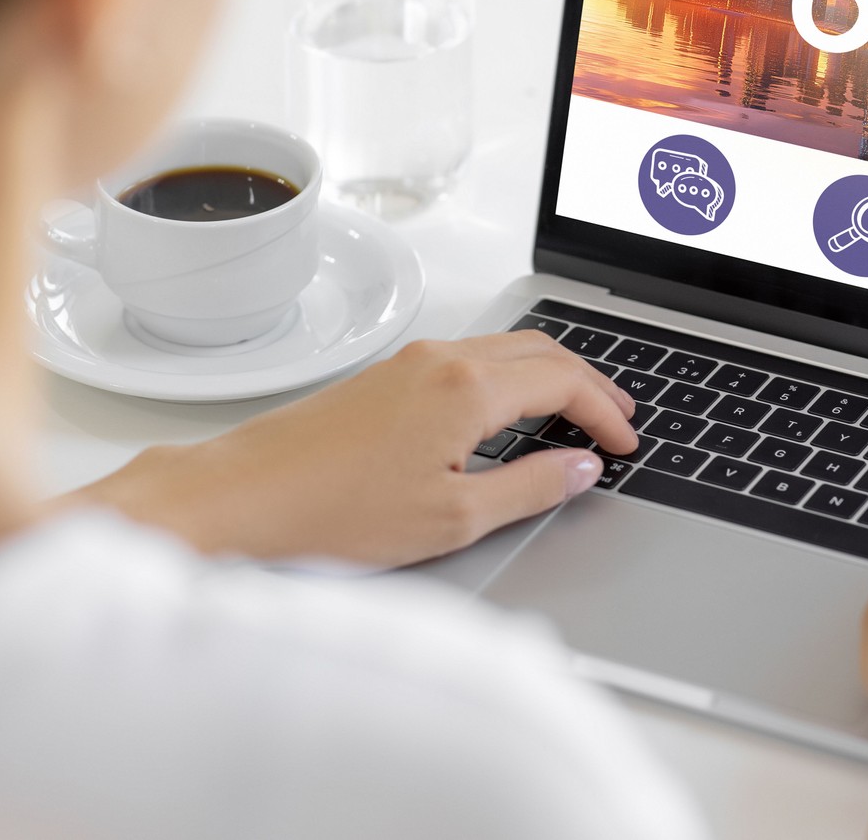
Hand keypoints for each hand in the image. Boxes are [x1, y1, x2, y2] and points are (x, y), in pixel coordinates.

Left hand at [77, 331, 638, 567]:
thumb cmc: (332, 514)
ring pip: (503, 348)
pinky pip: (468, 359)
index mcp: (466, 388)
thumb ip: (530, 488)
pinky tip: (508, 414)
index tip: (628, 443)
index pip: (565, 381)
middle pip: (540, 350)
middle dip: (588, 381)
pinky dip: (507, 377)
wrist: (239, 499)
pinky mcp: (382, 377)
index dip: (607, 410)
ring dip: (548, 374)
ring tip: (575, 412)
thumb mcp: (453, 519)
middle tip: (619, 417)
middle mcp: (440, 359)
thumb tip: (580, 469)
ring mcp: (407, 363)